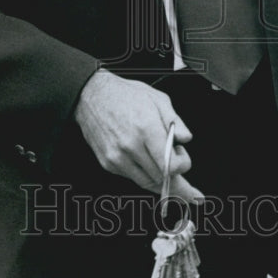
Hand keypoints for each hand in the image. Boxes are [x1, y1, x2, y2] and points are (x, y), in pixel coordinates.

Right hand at [74, 69, 203, 204]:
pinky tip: (147, 161)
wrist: (91, 96)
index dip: (183, 164)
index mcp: (146, 129)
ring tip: (164, 164)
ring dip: (160, 177)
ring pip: (147, 182)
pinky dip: (144, 173)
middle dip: (176, 175)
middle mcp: (130, 146)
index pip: (171, 166)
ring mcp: (117, 157)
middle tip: (181, 171)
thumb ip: (175, 121)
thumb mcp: (158, 99)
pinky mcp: (108, 163)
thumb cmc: (125, 94)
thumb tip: (185, 139)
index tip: (182, 155)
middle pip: (161, 178)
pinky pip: (133, 177)